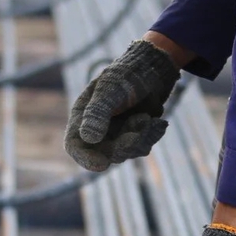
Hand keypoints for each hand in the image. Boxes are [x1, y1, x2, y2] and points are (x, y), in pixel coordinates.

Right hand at [64, 39, 179, 171]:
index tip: (102, 165)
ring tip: (149, 117)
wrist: (152, 70)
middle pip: (105, 154)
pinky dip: (152, 136)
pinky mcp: (134, 137)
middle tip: (142, 123)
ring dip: (142, 138)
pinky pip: (142, 146)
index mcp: (82, 117)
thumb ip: (98, 112)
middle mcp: (97, 130)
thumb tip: (89, 139)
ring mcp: (116, 135)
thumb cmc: (125, 75)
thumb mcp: (110, 90)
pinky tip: (160, 123)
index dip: (85, 158)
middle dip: (125, 145)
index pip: (75, 145)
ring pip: (127, 153)